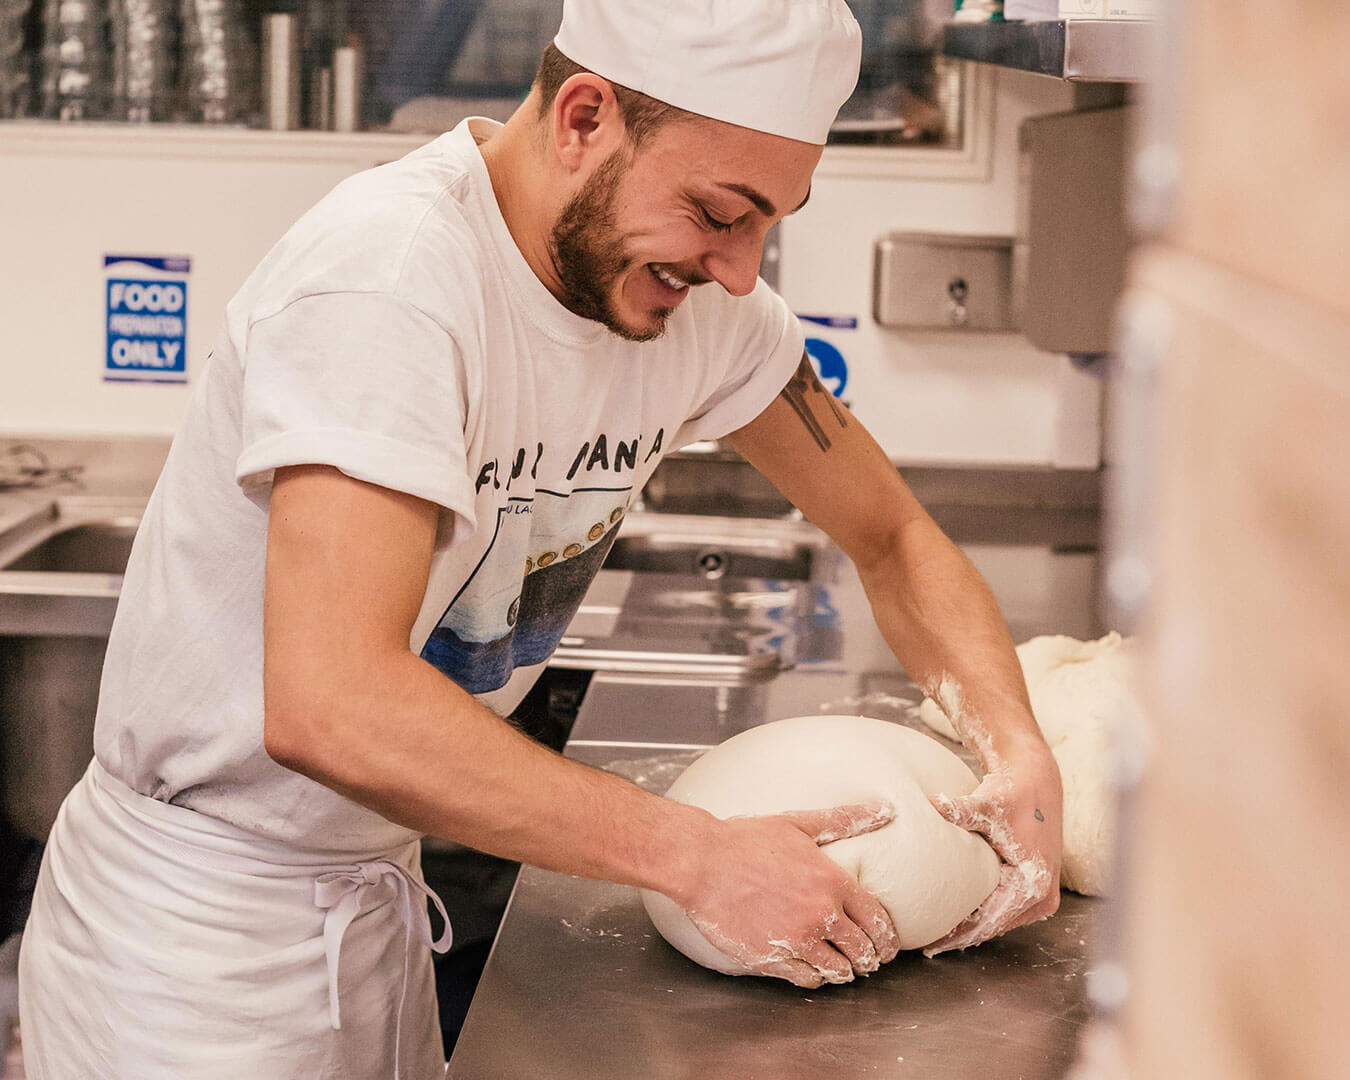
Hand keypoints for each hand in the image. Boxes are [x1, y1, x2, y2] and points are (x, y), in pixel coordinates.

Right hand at [680, 801, 900, 987]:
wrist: (701, 861)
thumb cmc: (746, 840)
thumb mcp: (799, 824)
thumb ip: (844, 820)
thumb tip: (885, 810)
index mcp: (832, 882)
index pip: (878, 921)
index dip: (887, 938)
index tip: (886, 945)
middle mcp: (820, 914)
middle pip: (863, 951)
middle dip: (869, 958)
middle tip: (868, 960)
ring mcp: (796, 939)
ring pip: (838, 970)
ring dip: (844, 971)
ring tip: (842, 967)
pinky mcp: (772, 958)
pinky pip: (807, 979)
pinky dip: (816, 978)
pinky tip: (813, 970)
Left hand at [923, 748, 1062, 955]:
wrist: (1038, 780)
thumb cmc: (1011, 792)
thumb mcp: (986, 803)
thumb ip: (957, 809)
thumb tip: (928, 804)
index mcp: (1032, 884)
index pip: (989, 922)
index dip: (959, 936)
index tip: (931, 947)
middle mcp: (1044, 896)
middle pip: (995, 927)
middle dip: (963, 936)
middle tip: (928, 947)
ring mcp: (1045, 896)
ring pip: (1002, 922)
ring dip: (975, 927)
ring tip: (939, 936)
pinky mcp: (1041, 890)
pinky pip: (1009, 910)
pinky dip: (987, 914)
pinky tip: (961, 916)